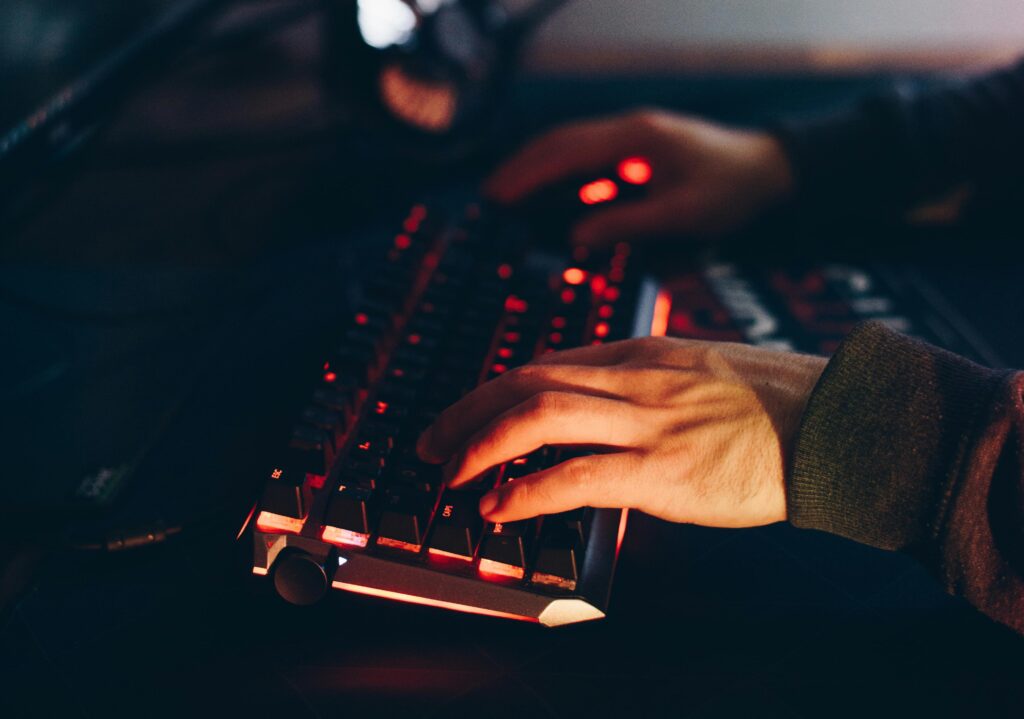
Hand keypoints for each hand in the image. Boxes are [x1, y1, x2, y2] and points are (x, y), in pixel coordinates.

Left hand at [417, 338, 825, 526]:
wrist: (840, 424)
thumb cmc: (777, 405)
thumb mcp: (704, 371)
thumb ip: (651, 383)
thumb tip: (609, 409)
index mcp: (644, 353)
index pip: (550, 362)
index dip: (497, 390)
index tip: (470, 413)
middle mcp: (636, 378)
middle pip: (527, 380)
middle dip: (467, 410)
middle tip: (431, 441)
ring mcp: (648, 422)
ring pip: (537, 416)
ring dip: (479, 443)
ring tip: (449, 474)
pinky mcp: (663, 471)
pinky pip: (575, 476)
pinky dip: (526, 490)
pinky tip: (499, 508)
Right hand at [484, 109, 793, 247]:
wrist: (769, 173)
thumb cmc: (732, 190)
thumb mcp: (682, 213)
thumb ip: (628, 223)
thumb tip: (575, 238)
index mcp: (635, 137)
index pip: (567, 151)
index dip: (529, 173)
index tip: (498, 195)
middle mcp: (628, 131)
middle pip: (561, 143)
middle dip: (523, 168)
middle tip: (490, 197)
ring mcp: (632, 140)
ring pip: (572, 150)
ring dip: (540, 171)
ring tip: (508, 197)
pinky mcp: (638, 155)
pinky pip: (591, 163)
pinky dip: (565, 180)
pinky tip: (552, 202)